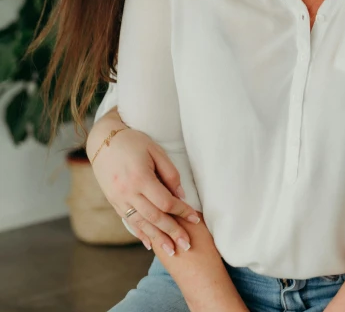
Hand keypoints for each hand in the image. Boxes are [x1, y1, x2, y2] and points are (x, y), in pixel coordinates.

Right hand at [88, 119, 200, 253]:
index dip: (181, 211)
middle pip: (154, 217)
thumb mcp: (155, 150)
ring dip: (158, 238)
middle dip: (172, 232)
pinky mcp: (114, 202)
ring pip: (141, 224)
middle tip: (187, 245)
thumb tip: (181, 195)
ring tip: (172, 250)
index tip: (195, 218)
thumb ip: (170, 173)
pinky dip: (140, 233)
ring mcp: (119, 199)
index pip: (165, 202)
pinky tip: (150, 243)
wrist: (103, 141)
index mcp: (140, 178)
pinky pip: (129, 221)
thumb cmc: (133, 142)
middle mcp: (128, 192)